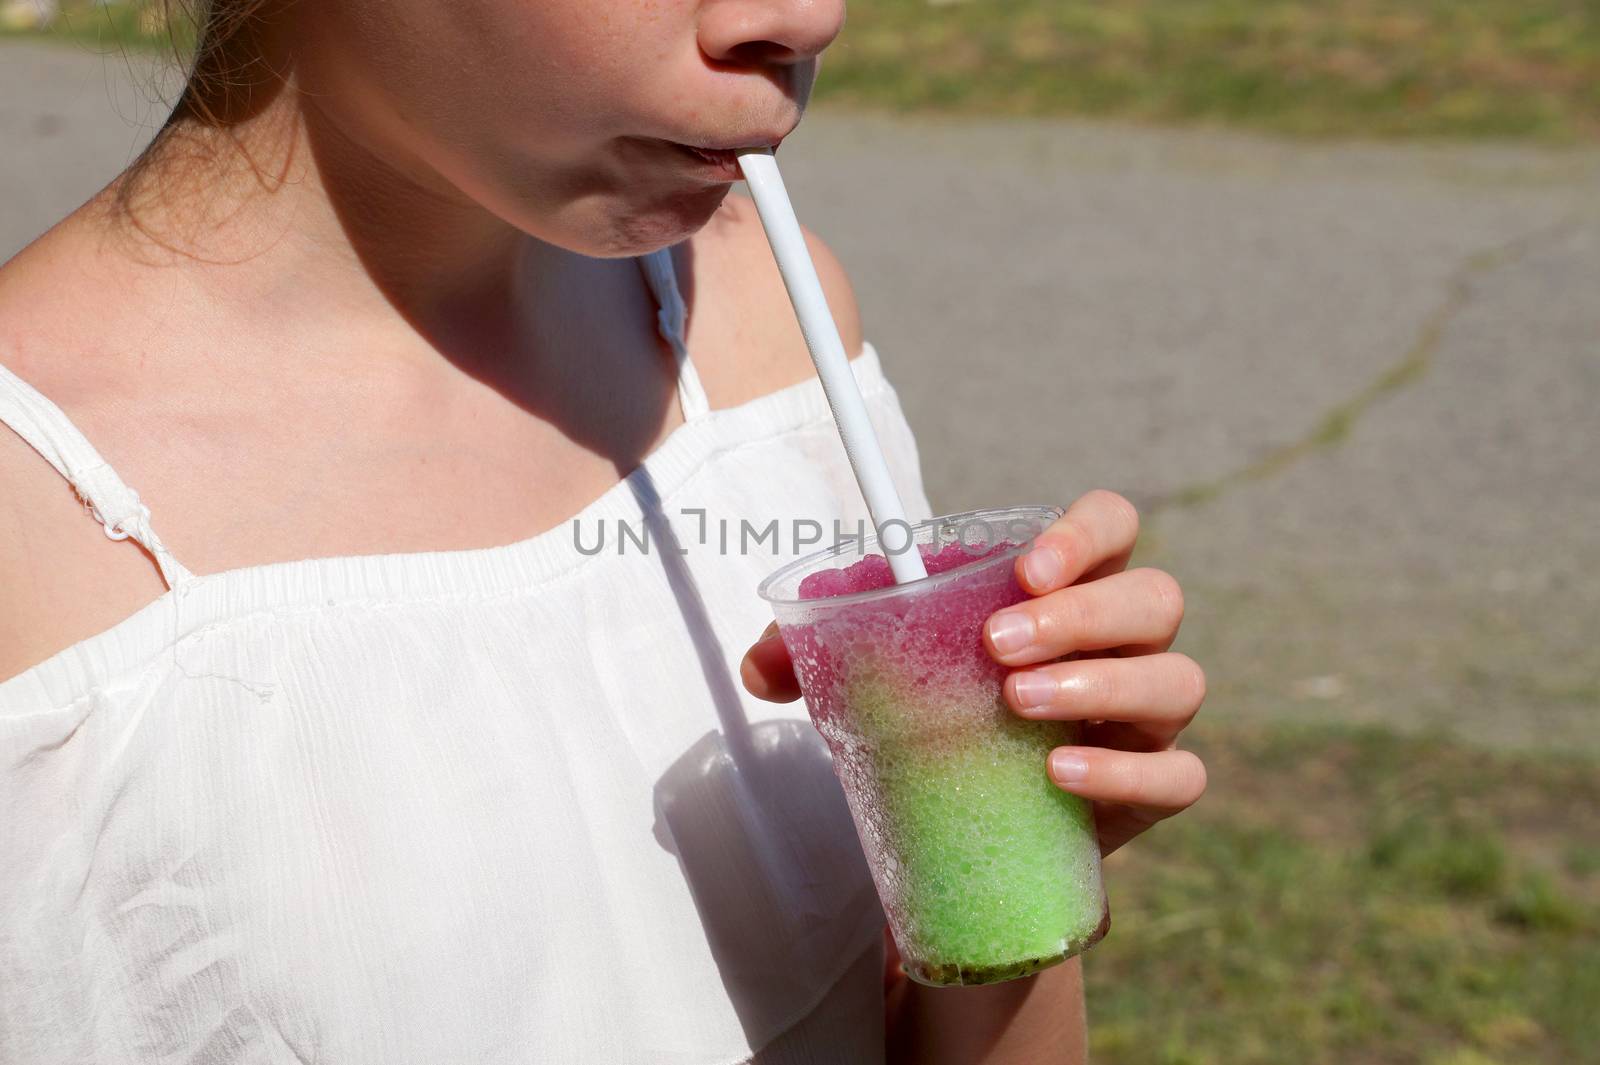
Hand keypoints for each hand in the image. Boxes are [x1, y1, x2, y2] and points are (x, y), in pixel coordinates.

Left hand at [739, 489, 1206, 857]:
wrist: (968, 824)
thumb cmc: (934, 718)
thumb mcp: (869, 678)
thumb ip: (808, 655)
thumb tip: (761, 666)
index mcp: (1069, 589)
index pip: (1113, 527)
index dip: (1086, 534)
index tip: (1024, 567)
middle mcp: (1124, 643)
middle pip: (1154, 599)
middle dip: (1082, 614)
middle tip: (997, 645)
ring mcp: (1146, 716)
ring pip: (1176, 681)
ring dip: (1101, 685)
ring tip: (1017, 704)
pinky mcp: (1150, 787)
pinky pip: (1177, 775)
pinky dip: (1124, 773)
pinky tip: (1058, 773)